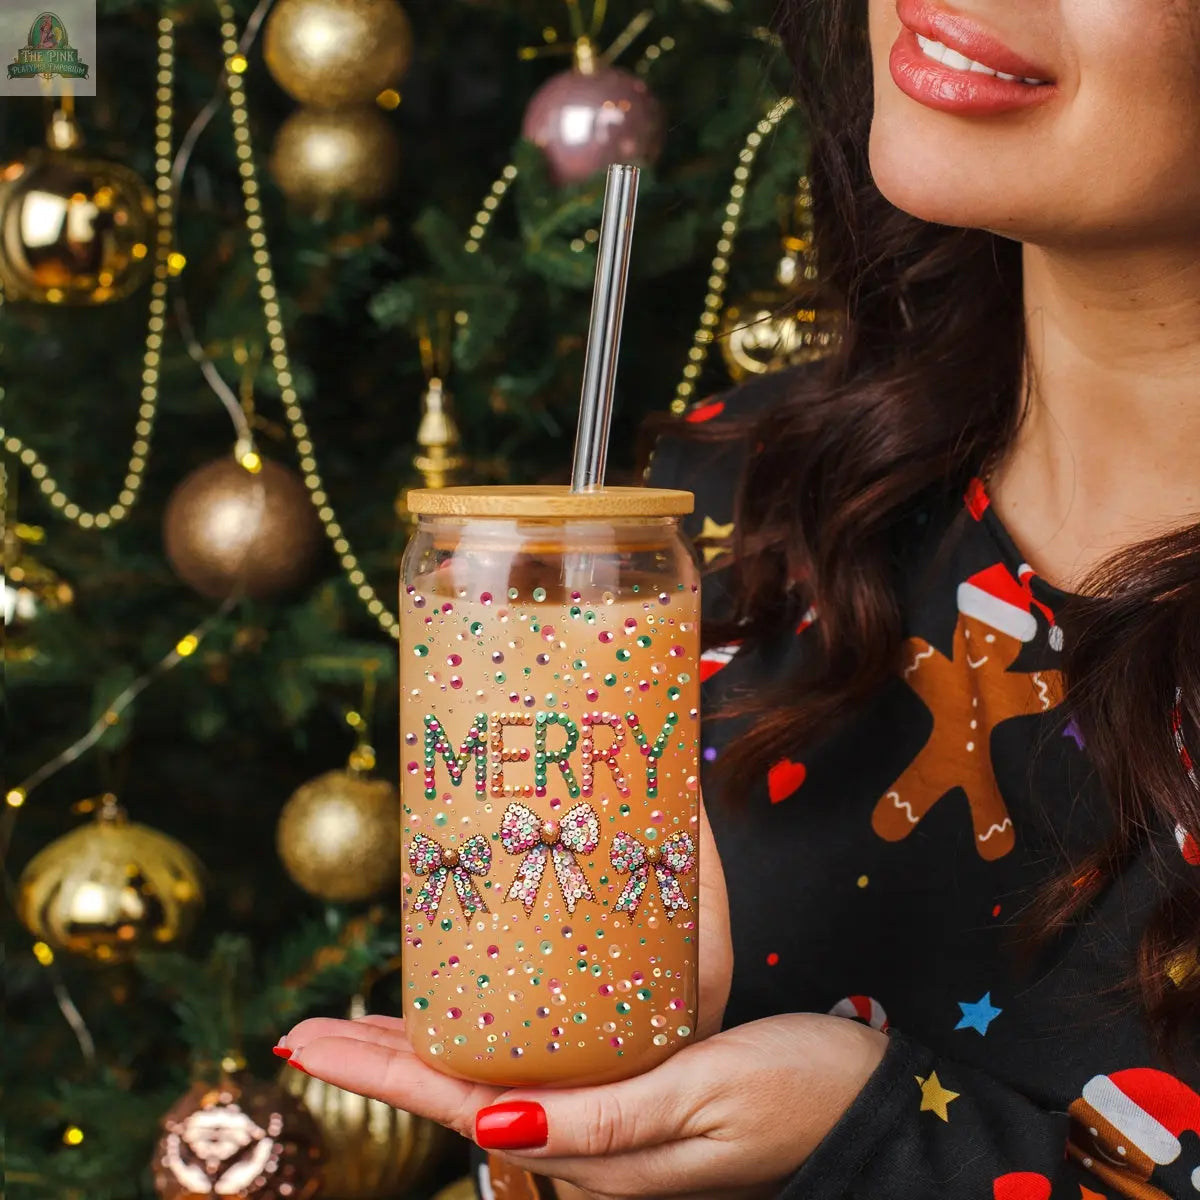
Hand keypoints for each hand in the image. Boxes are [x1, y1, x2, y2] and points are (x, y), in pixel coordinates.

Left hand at [278, 1011, 887, 1199]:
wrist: (867, 1113)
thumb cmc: (794, 1096)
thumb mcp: (703, 1098)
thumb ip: (600, 1123)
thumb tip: (492, 1126)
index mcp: (593, 1145)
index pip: (456, 1107)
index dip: (377, 1071)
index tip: (305, 1040)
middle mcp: (585, 1143)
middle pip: (456, 1099)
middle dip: (376, 1063)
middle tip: (306, 1029)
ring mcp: (607, 1126)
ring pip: (488, 1088)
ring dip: (423, 1056)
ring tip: (369, 1024)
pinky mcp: (631, 1099)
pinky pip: (534, 1075)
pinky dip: (485, 1048)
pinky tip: (478, 1026)